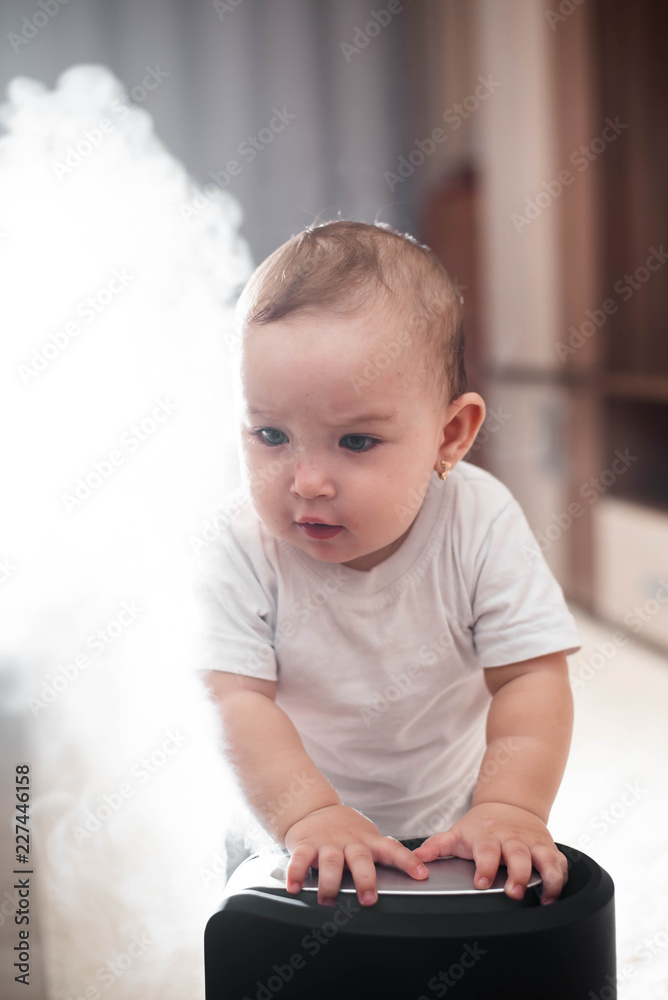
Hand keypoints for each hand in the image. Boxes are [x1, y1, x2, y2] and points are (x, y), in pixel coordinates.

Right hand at [284, 804, 428, 906]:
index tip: (421, 875)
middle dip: (365, 879)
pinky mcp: (306, 844)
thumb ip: (377, 855)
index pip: (392, 849)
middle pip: (360, 859)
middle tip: (369, 899)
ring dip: (330, 884)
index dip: (408, 861)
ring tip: (328, 900)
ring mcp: (327, 843)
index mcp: (368, 840)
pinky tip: (295, 888)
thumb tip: (406, 878)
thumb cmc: (344, 830)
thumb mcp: (365, 837)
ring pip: (331, 863)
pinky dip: (296, 875)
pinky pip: (300, 860)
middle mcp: (349, 841)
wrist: (312, 809)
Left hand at [412, 802, 568, 904]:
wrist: (510, 805)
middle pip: (519, 856)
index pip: (486, 852)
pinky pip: (561, 863)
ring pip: (546, 859)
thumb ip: (436, 846)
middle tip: (514, 892)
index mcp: (488, 838)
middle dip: (518, 875)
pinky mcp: (549, 848)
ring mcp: (532, 844)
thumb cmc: (481, 826)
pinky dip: (562, 879)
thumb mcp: (457, 833)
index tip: (481, 883)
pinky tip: (554, 895)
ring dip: (548, 878)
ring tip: (545, 897)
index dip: (485, 868)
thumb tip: (416, 860)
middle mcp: (512, 840)